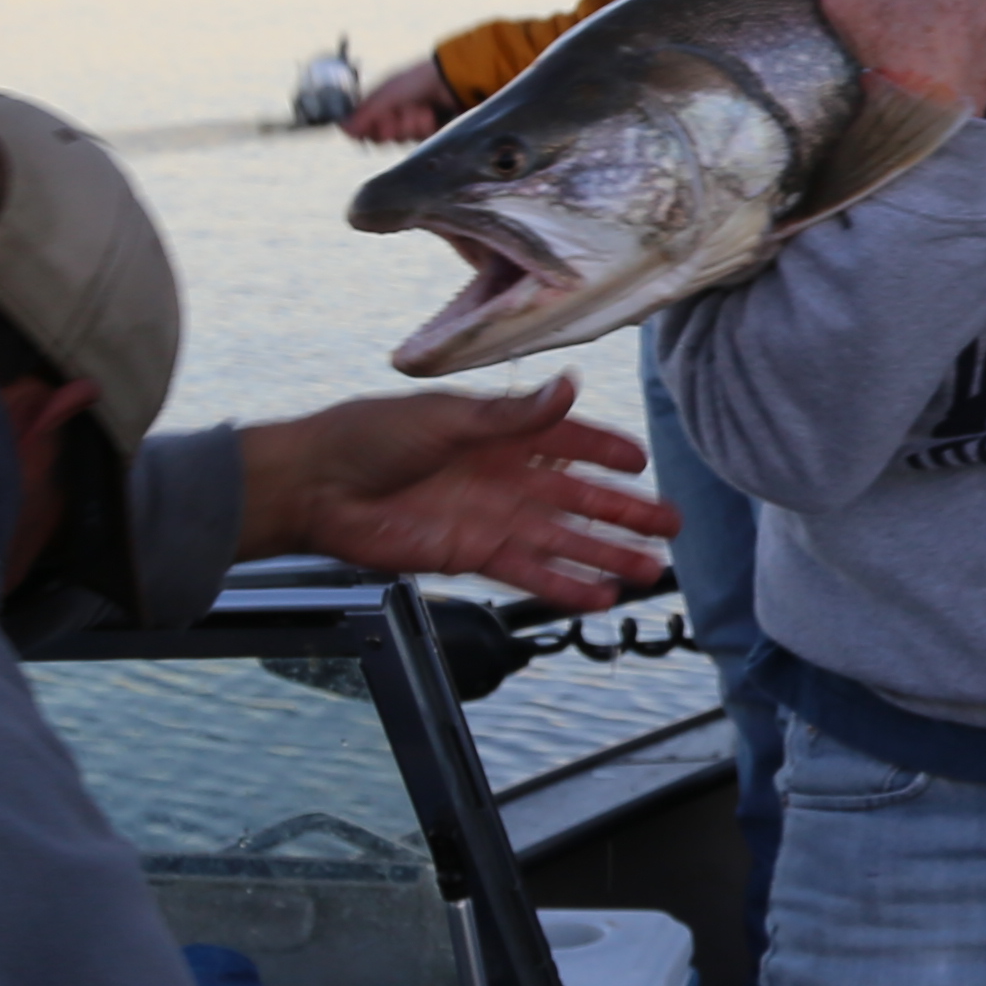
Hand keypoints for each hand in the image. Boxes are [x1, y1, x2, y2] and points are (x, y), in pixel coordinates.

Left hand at [236, 379, 679, 606]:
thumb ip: (511, 415)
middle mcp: (503, 476)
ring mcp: (490, 518)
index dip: (606, 451)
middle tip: (671, 526)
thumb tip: (570, 388)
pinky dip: (563, 585)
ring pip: (562, 541)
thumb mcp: (446, 417)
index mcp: (499, 432)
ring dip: (605, 556)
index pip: (567, 441)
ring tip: (648, 572)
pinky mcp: (470, 555)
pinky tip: (597, 597)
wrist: (315, 487)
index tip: (642, 462)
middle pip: (577, 498)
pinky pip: (528, 572)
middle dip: (624, 513)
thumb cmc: (369, 436)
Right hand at [341, 57, 456, 145]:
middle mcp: (391, 114)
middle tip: (398, 113)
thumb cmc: (415, 81)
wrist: (450, 80)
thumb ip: (365, 113)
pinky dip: (424, 126)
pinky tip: (430, 113)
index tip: (375, 123)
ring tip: (420, 108)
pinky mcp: (427, 131)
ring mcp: (409, 124)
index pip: (362, 129)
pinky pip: (419, 139)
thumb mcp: (387, 94)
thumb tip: (343, 129)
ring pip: (401, 139)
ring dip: (410, 124)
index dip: (366, 130)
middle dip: (391, 126)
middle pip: (381, 138)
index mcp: (378, 103)